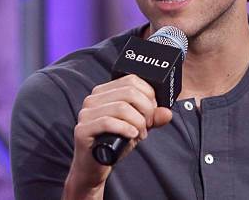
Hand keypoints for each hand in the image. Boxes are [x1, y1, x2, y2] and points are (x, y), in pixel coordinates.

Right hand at [62, 75, 172, 198]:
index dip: (148, 95)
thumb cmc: (114, 143)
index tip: (153, 111)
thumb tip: (167, 113)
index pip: (132, 80)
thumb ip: (153, 118)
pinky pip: (108, 122)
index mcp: (105, 91)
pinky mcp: (82, 129)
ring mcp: (86, 113)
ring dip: (138, 122)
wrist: (94, 167)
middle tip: (148, 125)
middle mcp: (93, 98)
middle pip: (129, 92)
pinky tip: (132, 135)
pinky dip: (125, 128)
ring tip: (140, 134)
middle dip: (146, 110)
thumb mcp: (138, 127)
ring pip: (121, 107)